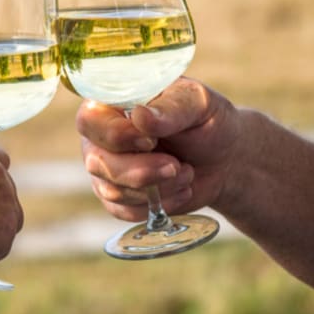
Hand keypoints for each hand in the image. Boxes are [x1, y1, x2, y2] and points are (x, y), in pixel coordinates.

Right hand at [77, 77, 241, 220]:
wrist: (223, 159)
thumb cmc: (207, 121)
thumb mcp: (198, 104)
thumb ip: (170, 108)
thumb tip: (140, 116)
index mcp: (111, 103)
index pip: (90, 120)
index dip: (116, 135)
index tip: (151, 140)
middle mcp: (99, 136)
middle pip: (97, 161)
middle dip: (140, 170)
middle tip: (176, 166)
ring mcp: (105, 168)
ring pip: (112, 190)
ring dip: (156, 188)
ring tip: (186, 173)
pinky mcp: (117, 196)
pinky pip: (124, 211)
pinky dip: (157, 205)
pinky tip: (180, 190)